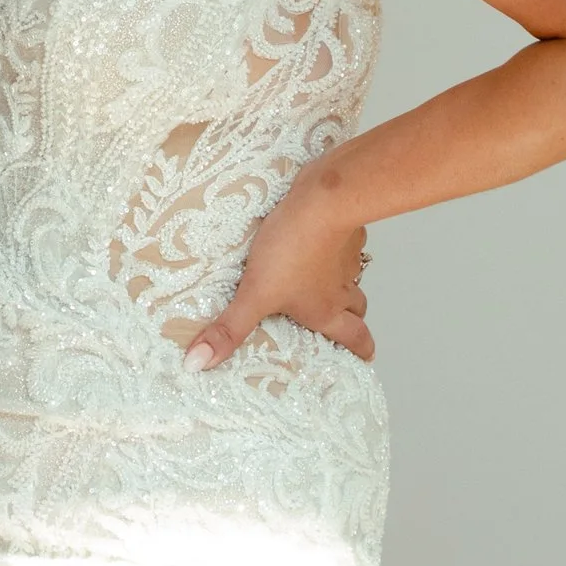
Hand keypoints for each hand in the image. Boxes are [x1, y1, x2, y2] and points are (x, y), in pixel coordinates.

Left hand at [184, 179, 373, 371]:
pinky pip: (347, 244)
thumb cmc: (290, 250)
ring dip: (345, 282)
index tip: (366, 356)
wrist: (322, 201)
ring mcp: (347, 258)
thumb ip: (229, 327)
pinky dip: (339, 247)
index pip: (354, 338)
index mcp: (324, 310)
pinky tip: (322, 238)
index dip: (361, 349)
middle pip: (358, 309)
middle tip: (348, 322)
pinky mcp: (346, 229)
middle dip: (354, 318)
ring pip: (354, 277)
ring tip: (329, 282)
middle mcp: (340, 288)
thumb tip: (198, 364)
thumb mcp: (255, 293)